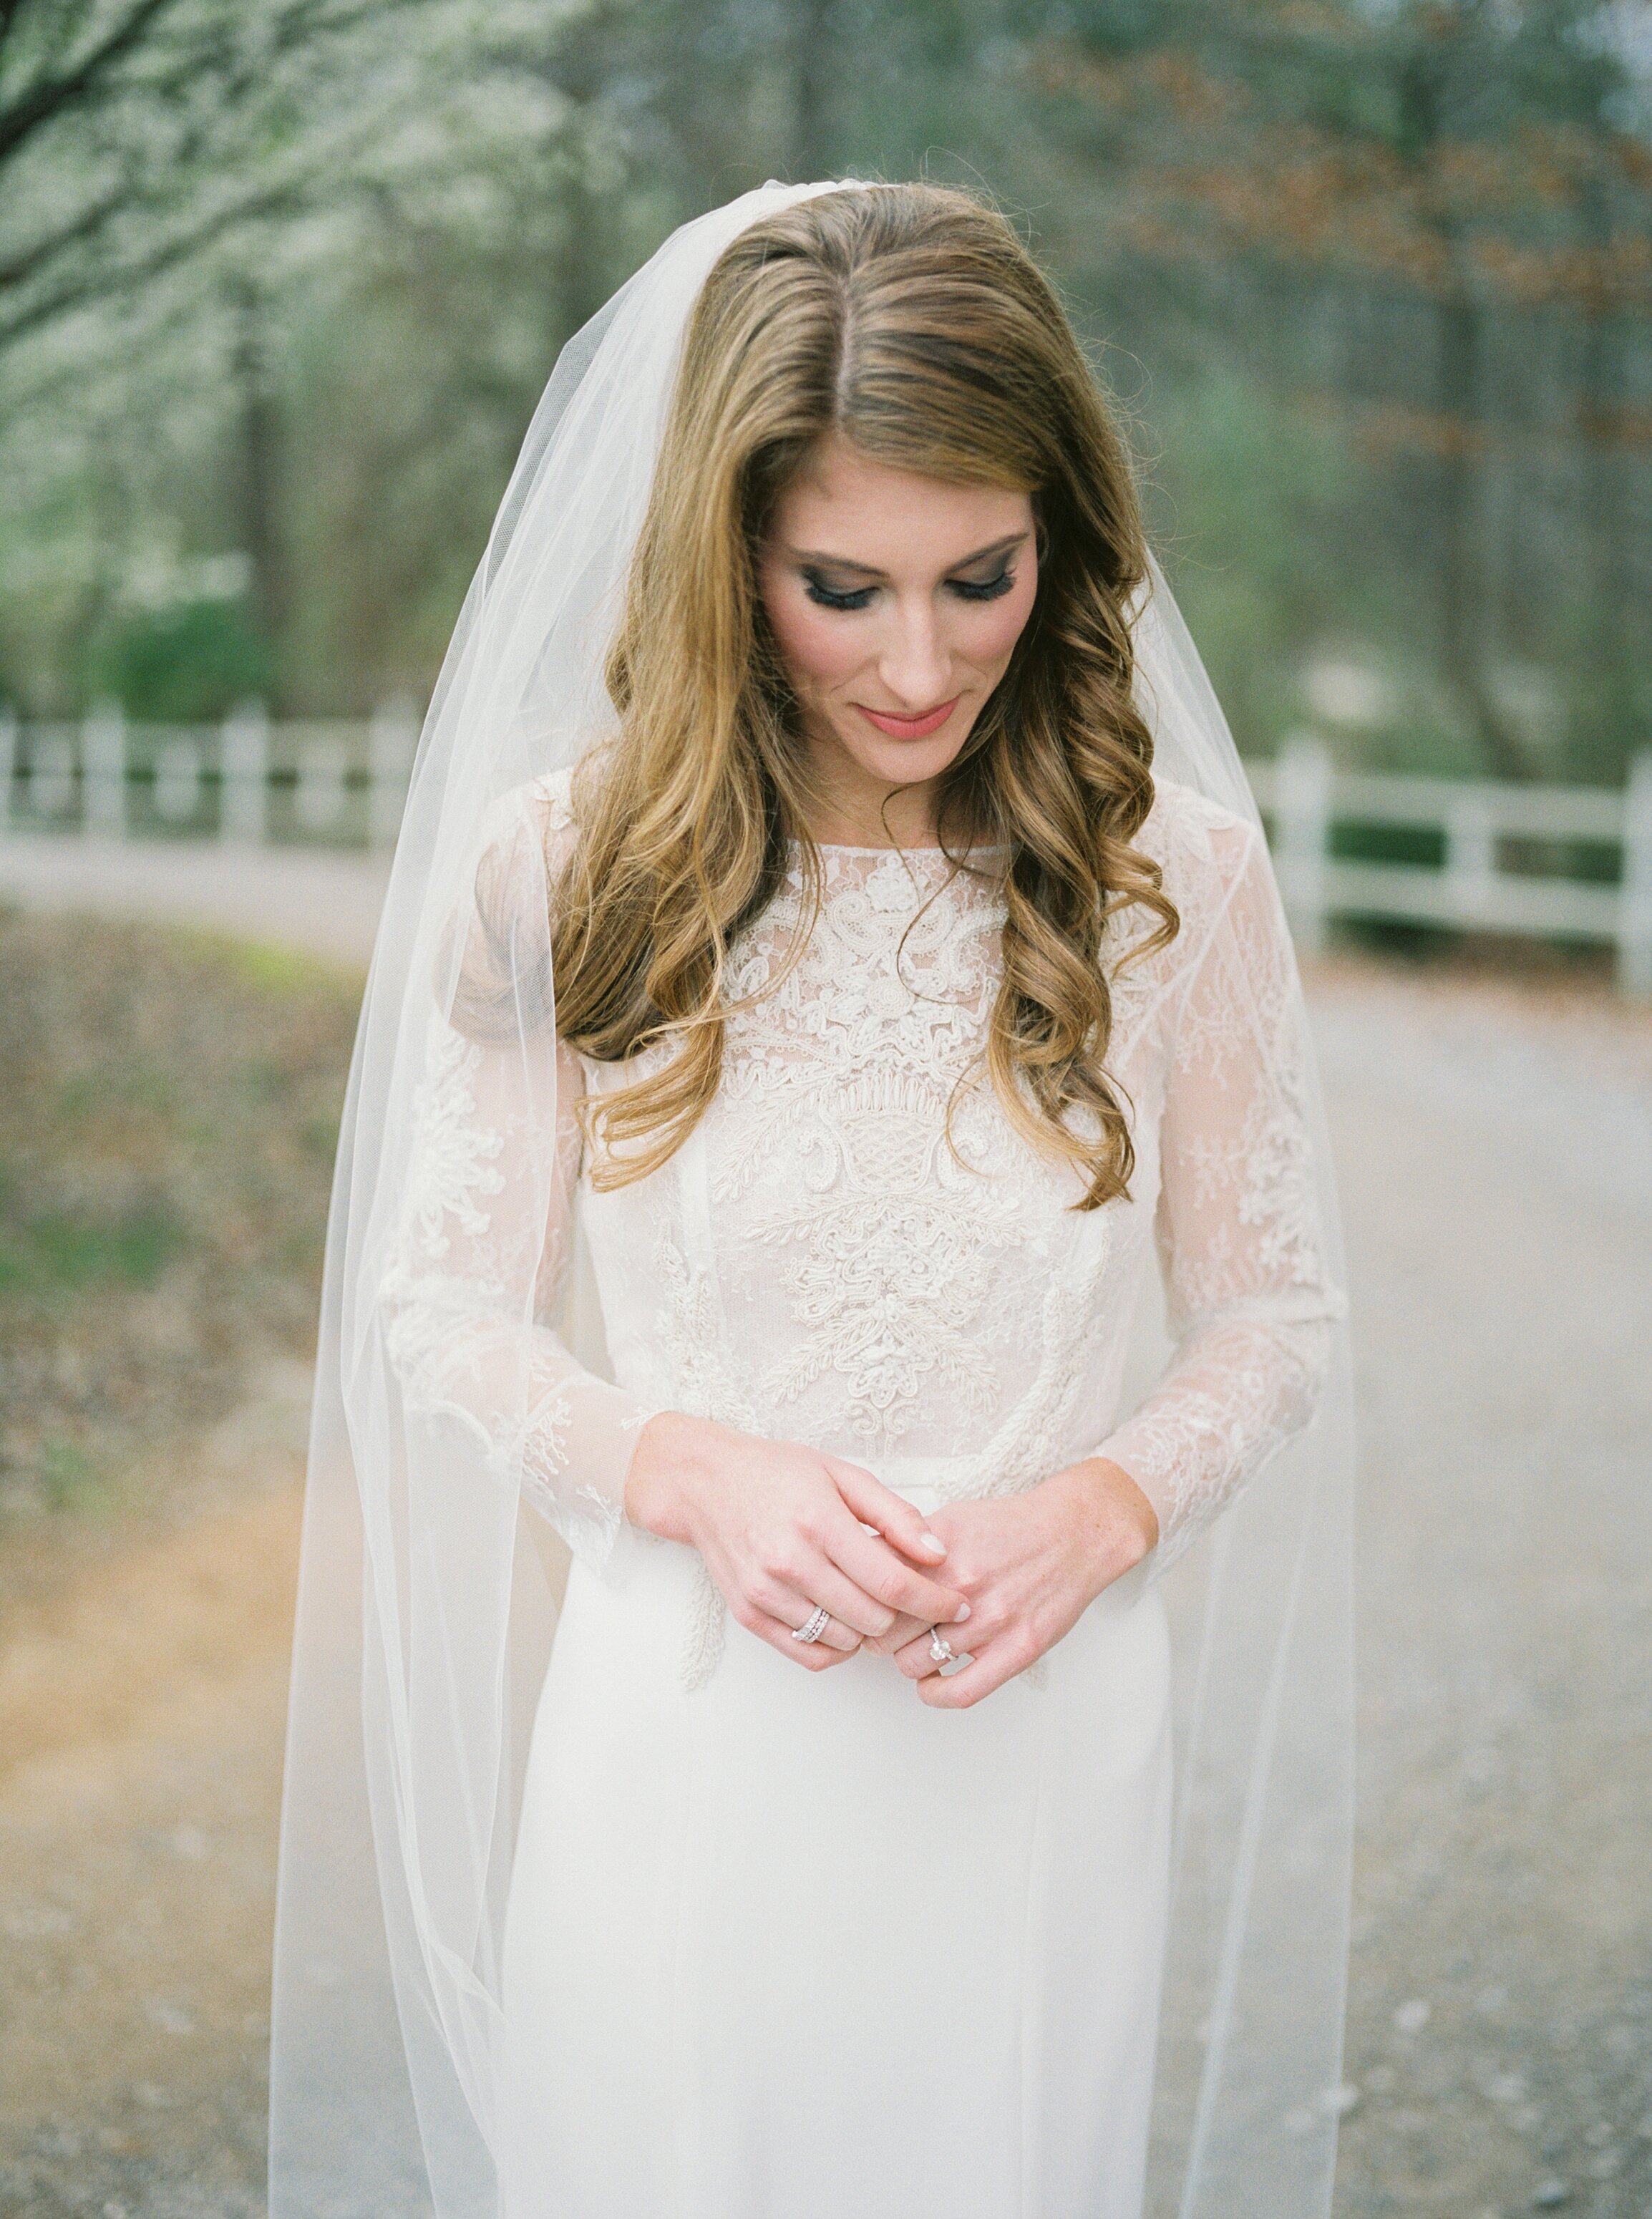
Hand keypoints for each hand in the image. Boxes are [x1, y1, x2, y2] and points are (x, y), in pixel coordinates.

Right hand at [623, 1411, 970, 1673]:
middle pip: (873, 1619)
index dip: (934, 1601)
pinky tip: (845, 1618)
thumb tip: (938, 1555)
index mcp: (819, 1523)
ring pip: (845, 1642)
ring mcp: (766, 1594)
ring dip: (870, 1630)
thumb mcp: (843, 1475)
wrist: (706, 1484)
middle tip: (916, 1601)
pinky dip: (838, 1646)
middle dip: (906, 1615)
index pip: (892, 1582)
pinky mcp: (749, 1615)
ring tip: (875, 1602)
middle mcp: (790, 1563)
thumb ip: (896, 1515)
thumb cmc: (778, 1473)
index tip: (958, 1606)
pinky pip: (809, 1654)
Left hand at [868, 1457, 1158, 1707]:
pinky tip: (932, 1682)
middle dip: (879, 1634)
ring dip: (908, 1660)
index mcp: (938, 1553)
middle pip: (886, 1630)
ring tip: (918, 1648)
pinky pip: (959, 1692)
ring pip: (915, 1664)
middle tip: (887, 1632)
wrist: (1072, 1534)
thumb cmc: (1010, 1528)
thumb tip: (860, 1563)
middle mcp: (961, 1587)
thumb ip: (906, 1545)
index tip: (862, 1608)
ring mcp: (990, 1621)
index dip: (859, 1603)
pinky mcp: (1017, 1650)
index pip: (873, 1591)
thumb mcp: (950, 1519)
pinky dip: (935, 1693)